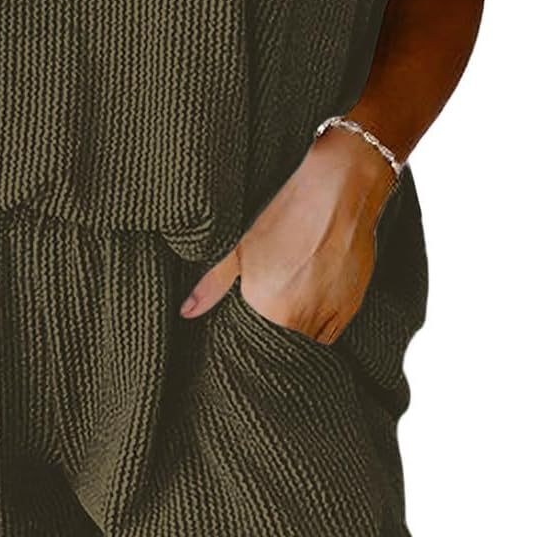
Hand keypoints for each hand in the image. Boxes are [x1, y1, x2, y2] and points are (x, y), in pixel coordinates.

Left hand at [179, 127, 396, 343]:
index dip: (254, 332)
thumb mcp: (240, 247)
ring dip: (299, 329)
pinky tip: (314, 297)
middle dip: (276, 331)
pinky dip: (321, 324)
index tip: (256, 316)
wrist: (337, 193)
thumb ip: (212, 284)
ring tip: (295, 296)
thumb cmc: (287, 215)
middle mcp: (297, 318)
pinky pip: (331, 334)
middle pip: (282, 343)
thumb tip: (187, 311)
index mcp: (265, 307)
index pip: (255, 342)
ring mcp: (326, 314)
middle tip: (277, 300)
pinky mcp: (350, 308)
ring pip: (307, 341)